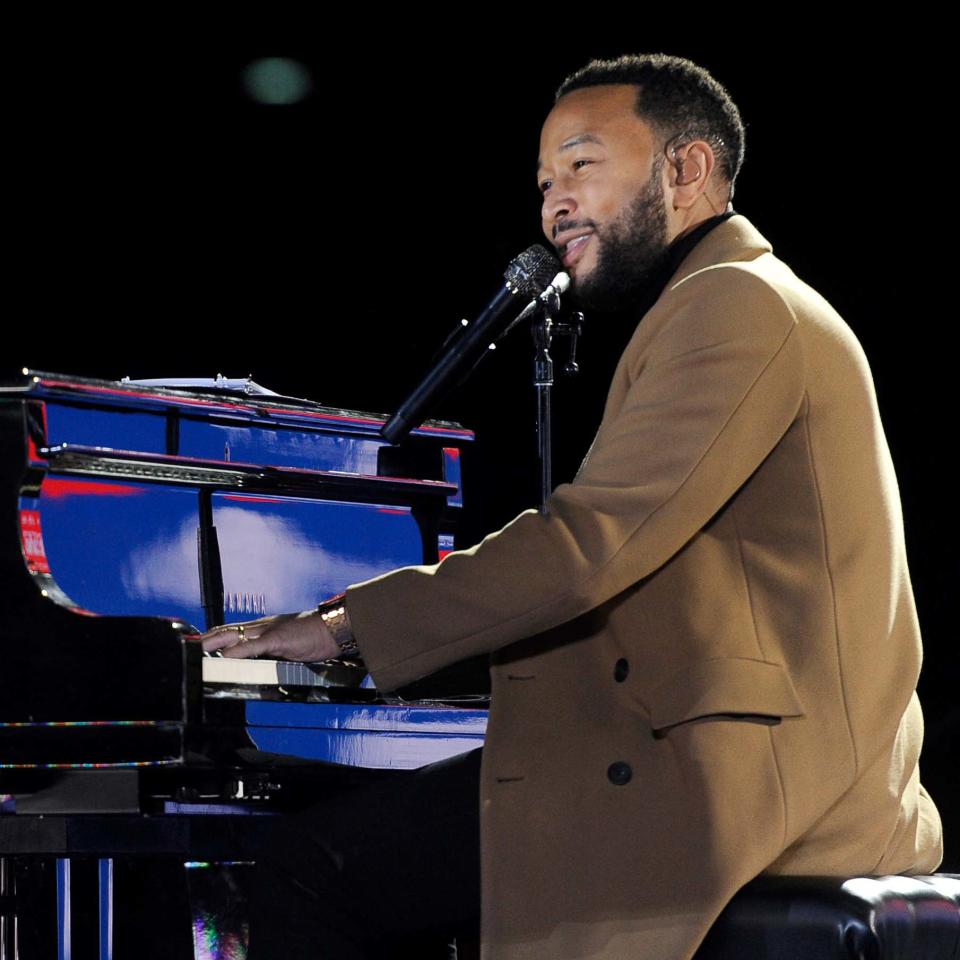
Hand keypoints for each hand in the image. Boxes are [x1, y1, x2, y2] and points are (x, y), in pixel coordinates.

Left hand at [200, 610, 339, 661]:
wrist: (335, 627)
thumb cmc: (317, 636)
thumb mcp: (290, 642)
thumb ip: (274, 649)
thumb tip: (263, 661)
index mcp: (266, 627)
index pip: (234, 629)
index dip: (215, 635)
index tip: (199, 642)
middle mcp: (263, 626)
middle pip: (227, 629)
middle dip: (206, 638)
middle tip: (188, 646)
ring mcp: (269, 631)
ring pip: (234, 634)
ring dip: (214, 642)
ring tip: (197, 650)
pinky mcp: (278, 639)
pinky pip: (253, 646)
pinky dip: (237, 651)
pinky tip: (225, 656)